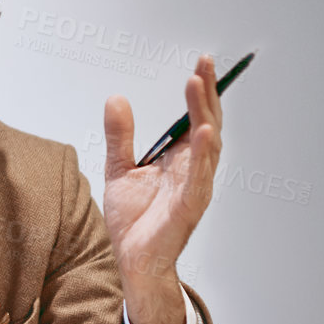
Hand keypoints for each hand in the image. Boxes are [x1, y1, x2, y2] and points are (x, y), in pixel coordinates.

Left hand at [102, 54, 223, 323]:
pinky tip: (204, 131)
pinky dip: (203, 154)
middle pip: (207, 125)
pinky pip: (200, 178)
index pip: (195, 119)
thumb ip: (120, 135)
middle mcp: (194, 171)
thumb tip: (116, 97)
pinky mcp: (189, 208)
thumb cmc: (133, 219)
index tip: (201, 64)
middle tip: (205, 63)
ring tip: (199, 85)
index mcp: (180, 160)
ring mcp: (195, 188)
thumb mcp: (120, 168)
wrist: (130, 261)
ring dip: (204, 114)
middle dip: (207, 93)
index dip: (200, 93)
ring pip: (207, 146)